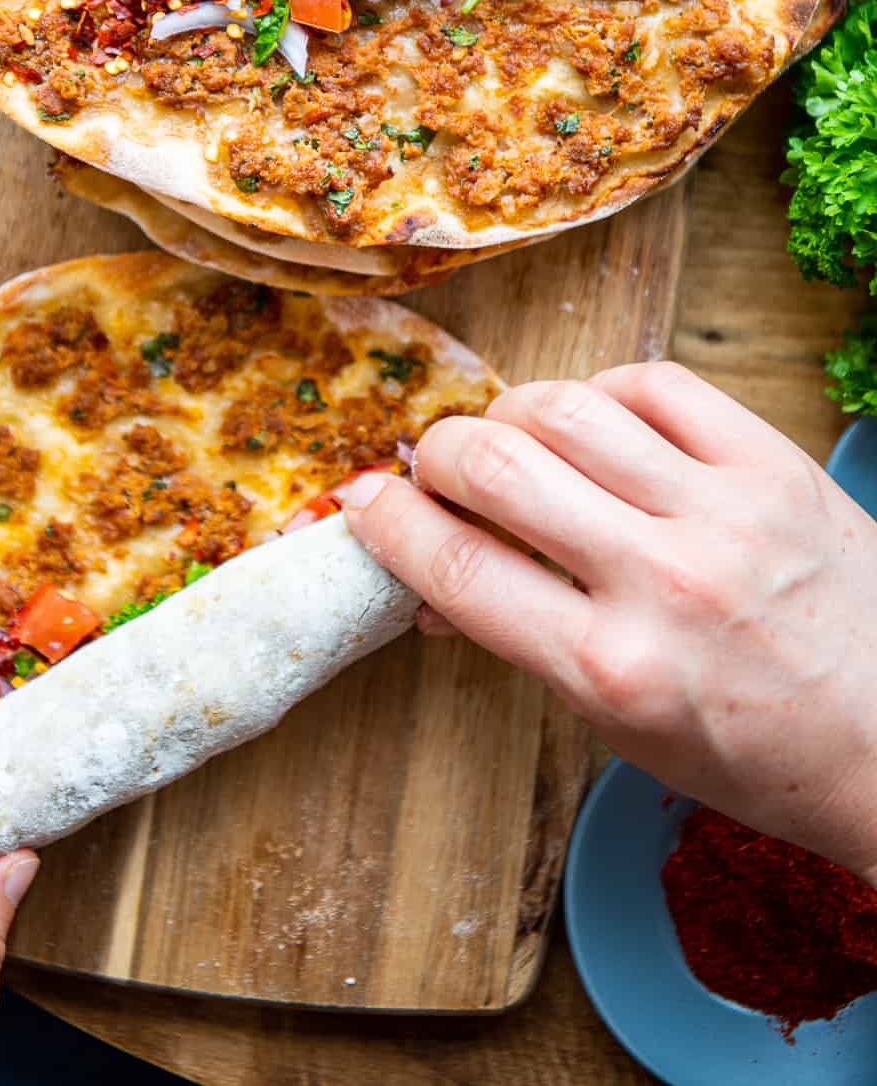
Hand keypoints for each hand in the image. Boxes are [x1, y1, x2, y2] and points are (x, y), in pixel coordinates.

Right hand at [339, 361, 876, 882]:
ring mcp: (723, 512)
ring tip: (516, 443)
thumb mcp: (619, 727)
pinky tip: (599, 426)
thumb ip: (522, 643)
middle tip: (440, 470)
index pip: (452, 567)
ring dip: (512, 417)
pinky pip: (654, 383)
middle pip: (494, 465)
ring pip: (565, 407)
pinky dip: (603, 393)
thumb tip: (429, 587)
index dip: (385, 522)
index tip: (363, 503)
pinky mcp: (772, 463)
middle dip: (438, 455)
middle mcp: (661, 583)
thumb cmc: (752, 751)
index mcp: (610, 670)